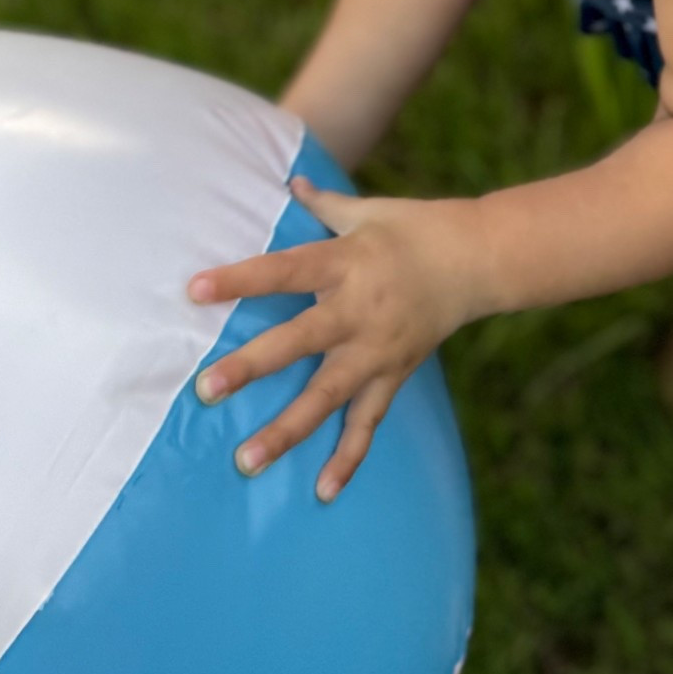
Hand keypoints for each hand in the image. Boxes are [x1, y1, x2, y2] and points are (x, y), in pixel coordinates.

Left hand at [186, 176, 490, 500]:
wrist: (478, 259)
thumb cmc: (416, 228)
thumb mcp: (368, 210)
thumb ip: (323, 205)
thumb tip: (289, 182)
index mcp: (347, 262)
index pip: (284, 270)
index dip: (239, 279)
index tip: (194, 290)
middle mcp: (359, 310)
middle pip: (299, 340)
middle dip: (252, 366)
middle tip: (206, 389)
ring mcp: (377, 349)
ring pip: (327, 395)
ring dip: (287, 429)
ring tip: (246, 460)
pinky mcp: (394, 374)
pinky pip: (368, 423)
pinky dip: (348, 458)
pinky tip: (322, 491)